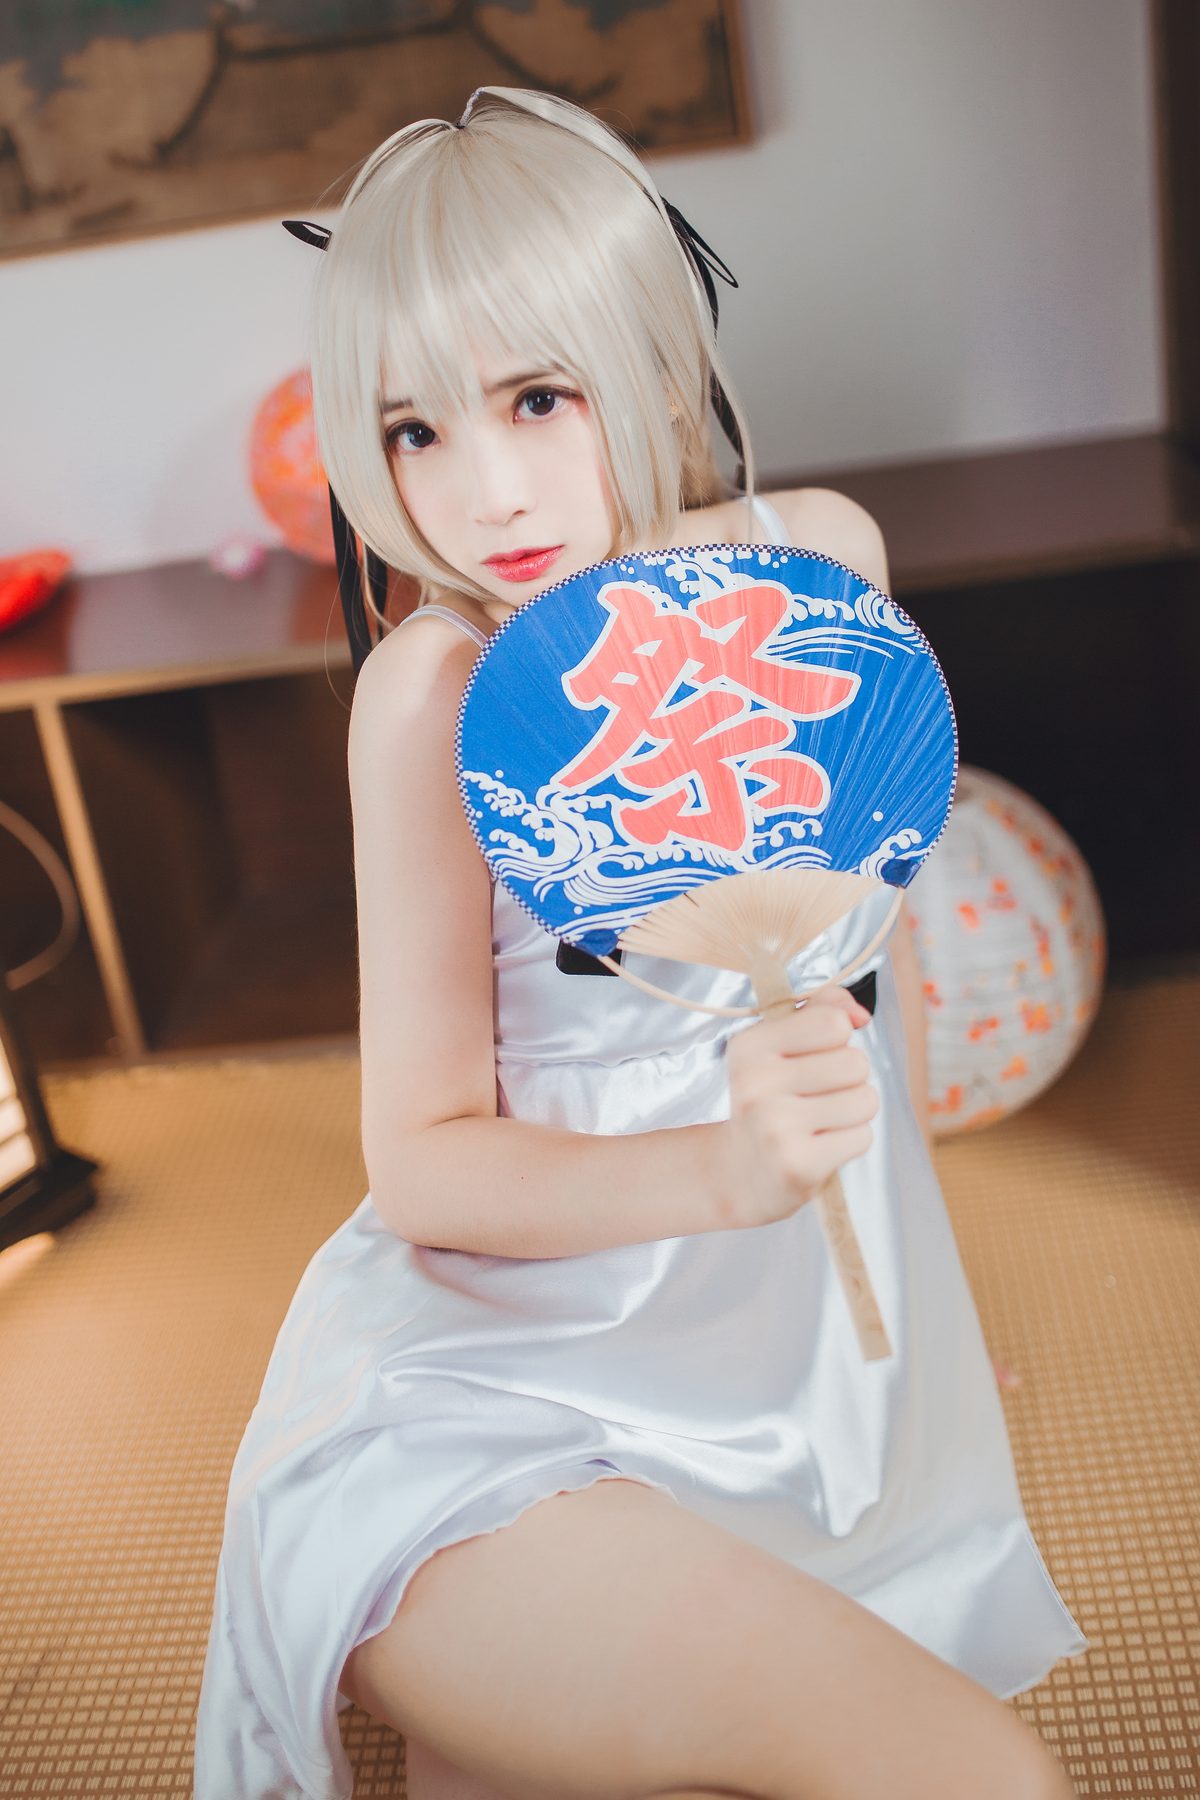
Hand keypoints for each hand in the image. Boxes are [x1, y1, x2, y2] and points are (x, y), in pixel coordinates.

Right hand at [711, 983, 879, 1230]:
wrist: (740, 1174)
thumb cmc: (772, 1101)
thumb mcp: (781, 1047)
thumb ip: (821, 1011)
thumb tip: (860, 1014)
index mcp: (748, 1047)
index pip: (833, 1023)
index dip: (836, 1041)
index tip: (810, 1061)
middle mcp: (754, 1083)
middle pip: (855, 1062)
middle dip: (849, 1080)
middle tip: (816, 1098)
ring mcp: (774, 1126)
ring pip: (865, 1099)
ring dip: (853, 1113)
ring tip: (819, 1123)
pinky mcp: (797, 1165)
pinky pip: (862, 1137)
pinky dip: (850, 1142)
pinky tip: (819, 1147)